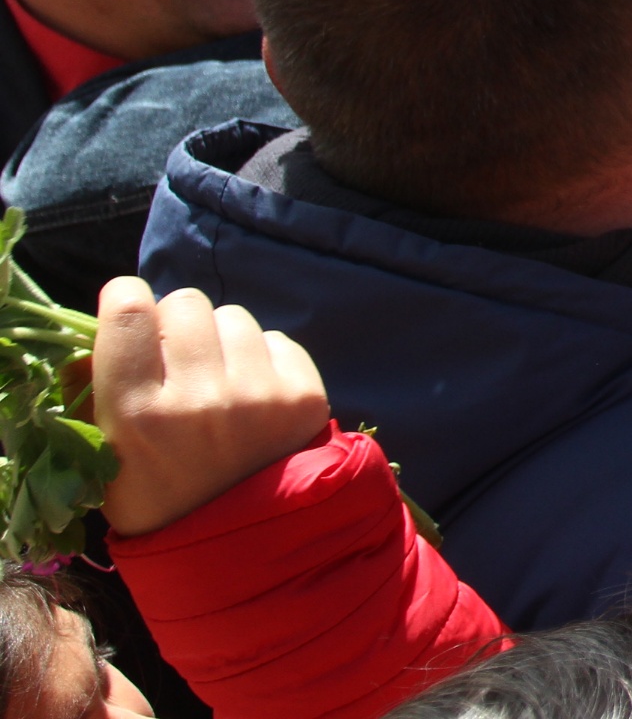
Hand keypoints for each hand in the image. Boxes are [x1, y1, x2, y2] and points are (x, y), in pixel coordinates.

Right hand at [91, 277, 328, 538]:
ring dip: (221, 342)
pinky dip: (263, 360)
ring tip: (217, 386)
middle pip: (186, 303)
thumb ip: (104, 390)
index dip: (126, 301)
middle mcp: (200, 400)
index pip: (131, 312)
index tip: (128, 311)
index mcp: (137, 416)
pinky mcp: (305, 397)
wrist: (241, 551)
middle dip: (175, 324)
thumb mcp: (106, 458)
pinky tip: (253, 398)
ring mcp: (258, 397)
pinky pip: (277, 340)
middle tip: (175, 359)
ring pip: (234, 317)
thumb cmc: (160, 500)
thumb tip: (115, 322)